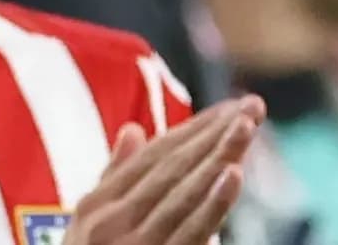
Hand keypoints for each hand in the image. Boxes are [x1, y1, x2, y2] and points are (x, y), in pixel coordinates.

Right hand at [62, 95, 265, 244]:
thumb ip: (112, 179)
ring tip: (246, 127)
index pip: (153, 157)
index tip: (230, 109)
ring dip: (217, 156)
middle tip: (252, 106)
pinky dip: (212, 202)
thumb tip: (132, 130)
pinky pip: (190, 231)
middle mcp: (111, 220)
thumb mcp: (86, 227)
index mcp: (97, 205)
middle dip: (213, 134)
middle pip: (171, 167)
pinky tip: (232, 175)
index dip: (193, 130)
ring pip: (183, 192)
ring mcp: (132, 243)